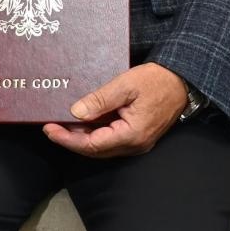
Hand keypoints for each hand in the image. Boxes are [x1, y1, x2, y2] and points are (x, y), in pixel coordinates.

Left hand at [42, 62, 188, 157]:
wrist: (180, 81)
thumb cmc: (155, 81)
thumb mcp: (125, 85)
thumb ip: (100, 100)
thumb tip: (76, 113)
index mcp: (131, 134)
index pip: (92, 144)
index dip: (68, 139)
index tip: (49, 129)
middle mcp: (134, 144)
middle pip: (95, 149)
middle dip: (70, 140)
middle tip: (49, 127)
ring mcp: (136, 142)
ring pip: (102, 146)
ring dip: (81, 137)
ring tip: (60, 123)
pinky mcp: (136, 136)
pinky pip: (110, 139)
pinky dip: (93, 132)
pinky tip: (81, 121)